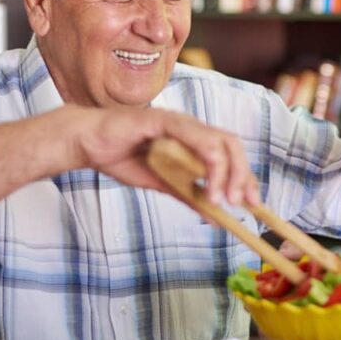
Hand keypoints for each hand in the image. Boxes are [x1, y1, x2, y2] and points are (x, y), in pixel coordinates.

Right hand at [68, 105, 258, 204]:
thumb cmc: (121, 158)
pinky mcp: (162, 121)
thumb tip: (217, 218)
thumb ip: (189, 196)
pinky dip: (205, 162)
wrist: (87, 143)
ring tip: (222, 200)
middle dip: (243, 175)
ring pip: (218, 142)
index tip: (253, 202)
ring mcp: (178, 122)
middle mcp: (191, 127)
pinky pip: (192, 137)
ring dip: (226, 173)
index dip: (246, 176)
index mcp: (194, 139)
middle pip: (232, 144)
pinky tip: (206, 185)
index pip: (231, 153)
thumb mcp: (162, 184)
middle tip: (242, 204)